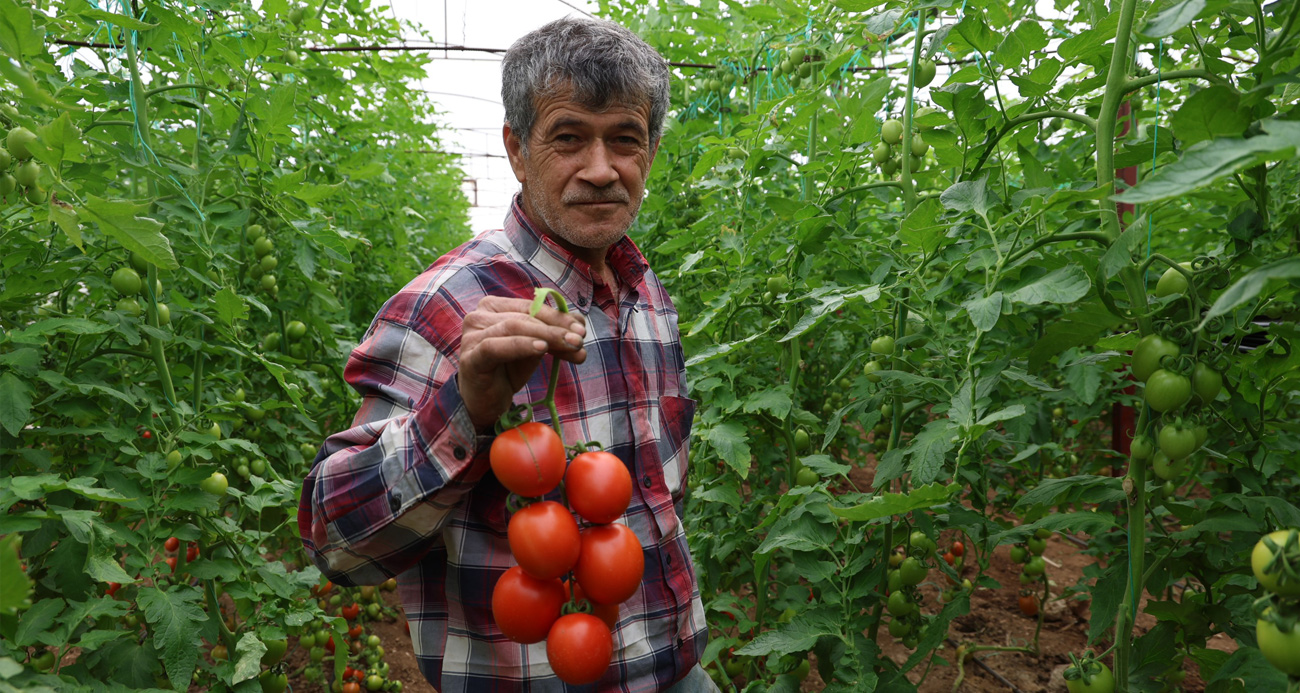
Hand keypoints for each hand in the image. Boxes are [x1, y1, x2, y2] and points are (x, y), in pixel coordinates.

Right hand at [458, 296, 586, 430]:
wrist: (485, 402)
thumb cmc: (508, 370)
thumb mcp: (535, 348)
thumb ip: (554, 334)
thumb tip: (579, 323)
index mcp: (494, 307)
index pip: (531, 306)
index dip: (558, 316)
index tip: (582, 329)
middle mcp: (479, 316)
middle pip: (525, 316)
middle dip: (556, 328)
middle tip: (580, 340)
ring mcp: (471, 336)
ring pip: (513, 327)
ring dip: (546, 336)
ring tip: (570, 345)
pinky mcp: (470, 358)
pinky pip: (496, 346)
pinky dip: (521, 345)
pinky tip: (541, 348)